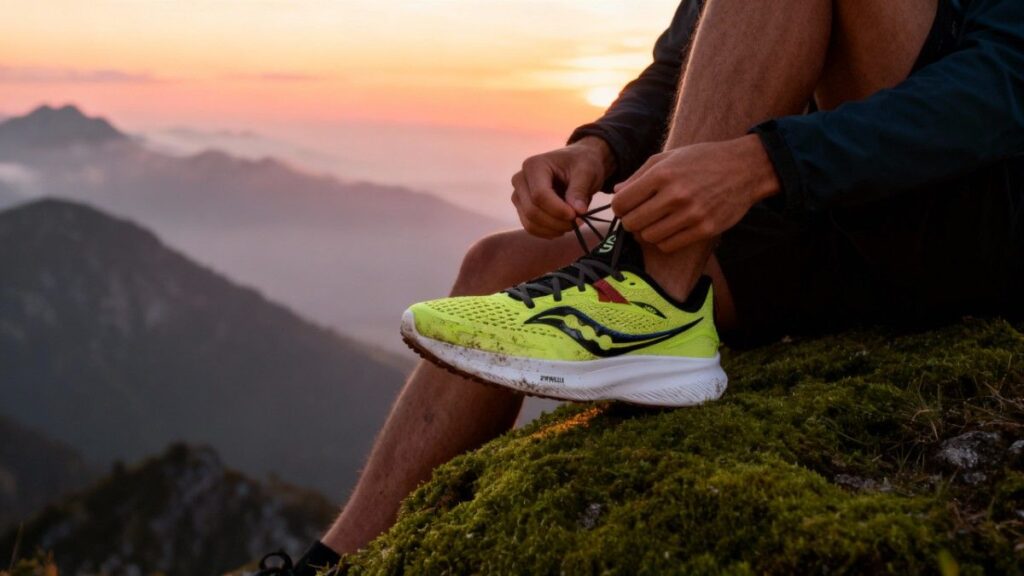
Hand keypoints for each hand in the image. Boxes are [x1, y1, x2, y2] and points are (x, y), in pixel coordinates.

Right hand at [511, 136, 614, 238]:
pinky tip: (563, 227)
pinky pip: (530, 228)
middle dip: (557, 222)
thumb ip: (580, 190)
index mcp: (534, 165)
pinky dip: (548, 232)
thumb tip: (578, 211)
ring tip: (573, 224)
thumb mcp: (587, 172)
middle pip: (532, 211)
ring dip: (553, 229)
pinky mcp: (522, 208)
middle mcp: (520, 180)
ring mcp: (518, 195)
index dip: (558, 210)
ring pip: (530, 223)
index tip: (577, 215)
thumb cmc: (581, 164)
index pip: (539, 195)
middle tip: (579, 221)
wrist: (577, 164)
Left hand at [611, 134, 779, 252]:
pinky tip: (670, 229)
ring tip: (657, 221)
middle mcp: (675, 195)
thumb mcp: (669, 158)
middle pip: (632, 223)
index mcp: (662, 174)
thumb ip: (639, 175)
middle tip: (640, 216)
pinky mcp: (705, 229)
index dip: (619, 207)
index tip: (626, 206)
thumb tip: (615, 192)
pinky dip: (664, 240)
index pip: (621, 202)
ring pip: (649, 237)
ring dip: (647, 232)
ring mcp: (691, 214)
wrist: (746, 168)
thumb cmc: (703, 160)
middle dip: (631, 221)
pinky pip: (669, 245)